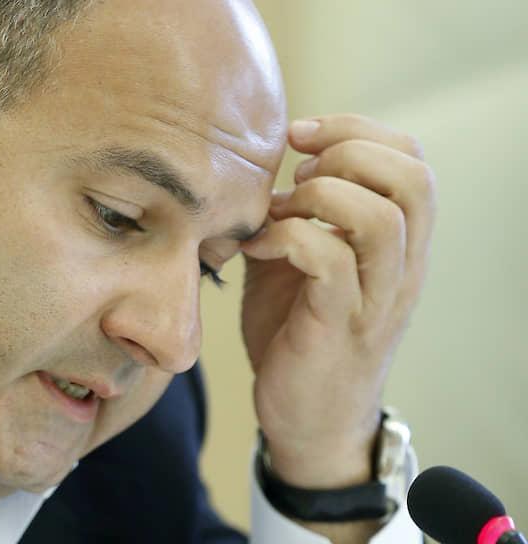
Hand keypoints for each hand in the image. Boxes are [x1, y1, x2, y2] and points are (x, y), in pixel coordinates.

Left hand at [240, 114, 435, 487]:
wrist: (305, 419)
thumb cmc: (298, 333)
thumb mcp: (298, 263)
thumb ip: (295, 215)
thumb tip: (263, 169)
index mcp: (398, 243)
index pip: (412, 159)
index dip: (358, 130)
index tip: (299, 135)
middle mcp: (402, 267)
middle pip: (412, 178)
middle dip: (347, 150)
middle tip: (295, 167)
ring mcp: (375, 299)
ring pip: (382, 218)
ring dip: (321, 196)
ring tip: (281, 209)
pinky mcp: (339, 326)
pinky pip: (330, 262)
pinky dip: (287, 237)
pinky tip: (257, 247)